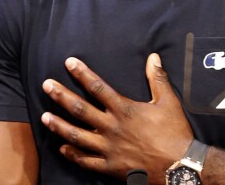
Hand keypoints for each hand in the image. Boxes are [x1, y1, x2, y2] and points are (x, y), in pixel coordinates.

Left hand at [41, 53, 193, 183]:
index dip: (82, 73)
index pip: (97, 87)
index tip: (69, 63)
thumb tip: (153, 56)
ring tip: (44, 117)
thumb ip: (157, 78)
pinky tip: (62, 148)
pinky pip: (87, 161)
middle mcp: (112, 127)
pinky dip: (73, 154)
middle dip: (61, 96)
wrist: (180, 168)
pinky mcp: (110, 167)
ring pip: (78, 136)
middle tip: (46, 85)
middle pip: (81, 109)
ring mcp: (109, 149)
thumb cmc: (174, 133)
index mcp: (124, 109)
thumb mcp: (168, 101)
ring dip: (59, 125)